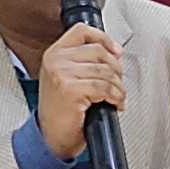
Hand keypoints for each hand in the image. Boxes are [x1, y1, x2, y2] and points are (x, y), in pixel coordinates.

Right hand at [36, 23, 124, 161]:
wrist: (51, 137)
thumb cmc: (60, 111)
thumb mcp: (64, 78)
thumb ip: (83, 61)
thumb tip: (114, 53)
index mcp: (54, 53)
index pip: (82, 31)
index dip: (104, 39)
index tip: (116, 51)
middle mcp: (56, 60)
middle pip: (99, 51)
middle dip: (116, 68)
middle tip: (117, 82)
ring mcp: (62, 74)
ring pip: (105, 70)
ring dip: (118, 86)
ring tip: (117, 96)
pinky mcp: (71, 89)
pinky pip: (104, 87)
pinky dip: (115, 96)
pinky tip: (114, 103)